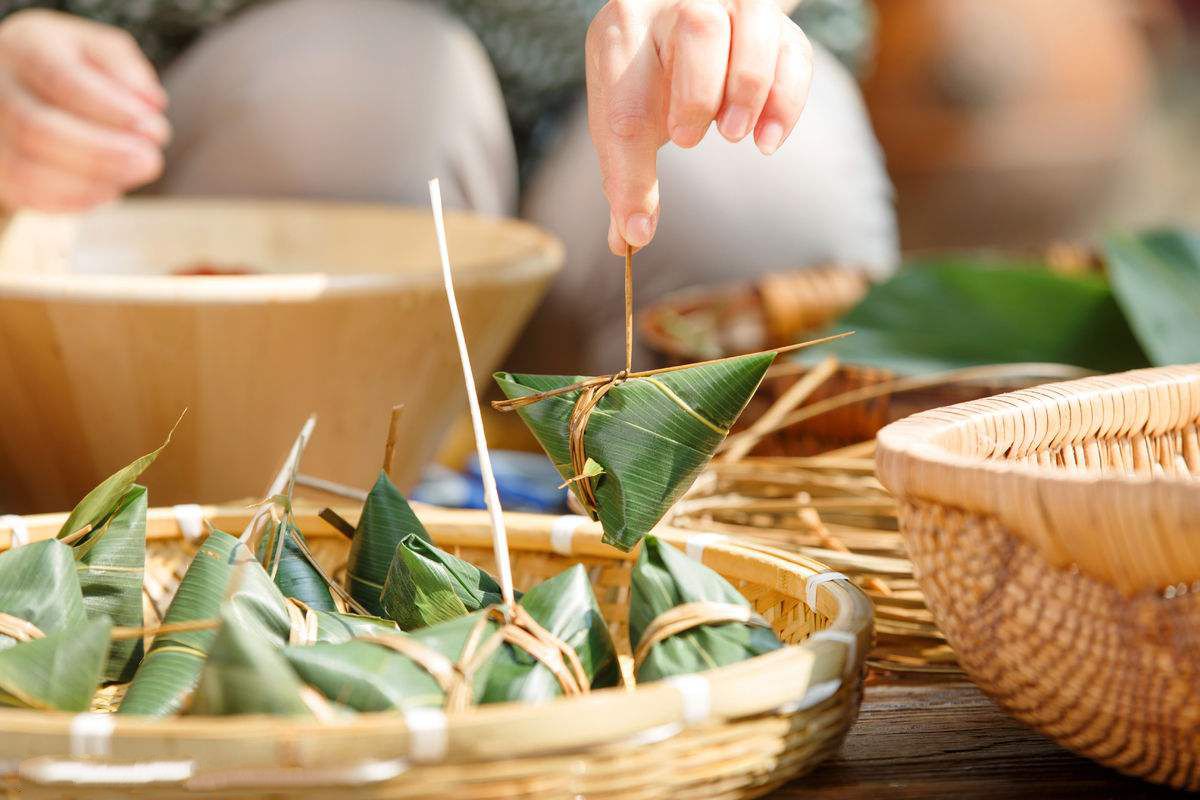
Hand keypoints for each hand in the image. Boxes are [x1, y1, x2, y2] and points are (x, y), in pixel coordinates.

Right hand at [0, 10, 169, 211]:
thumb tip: (151, 103)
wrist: (23, 83)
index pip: (60, 80)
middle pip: (37, 129)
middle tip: (151, 161)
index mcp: (27, 49)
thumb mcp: (101, 49)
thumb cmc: (71, 65)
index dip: (109, 110)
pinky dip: (75, 198)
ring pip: (28, 169)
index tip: (152, 128)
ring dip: (92, 181)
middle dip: (102, 152)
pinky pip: (29, 194)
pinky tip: (108, 188)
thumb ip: (127, 69)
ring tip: (133, 173)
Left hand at [586, 0, 812, 254]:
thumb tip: (625, 243)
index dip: (629, 175)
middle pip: (697, 26)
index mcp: (624, 35)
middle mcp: (675, 5)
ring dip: (749, 88)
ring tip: (737, 137)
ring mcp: (730, 3)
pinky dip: (787, 98)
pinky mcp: (772, 17)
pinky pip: (792, 49)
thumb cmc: (647, 76)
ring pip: (750, 24)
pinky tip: (768, 140)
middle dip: (698, 94)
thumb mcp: (623, 115)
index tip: (638, 228)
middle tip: (691, 141)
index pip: (625, 102)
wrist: (680, 11)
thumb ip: (624, 177)